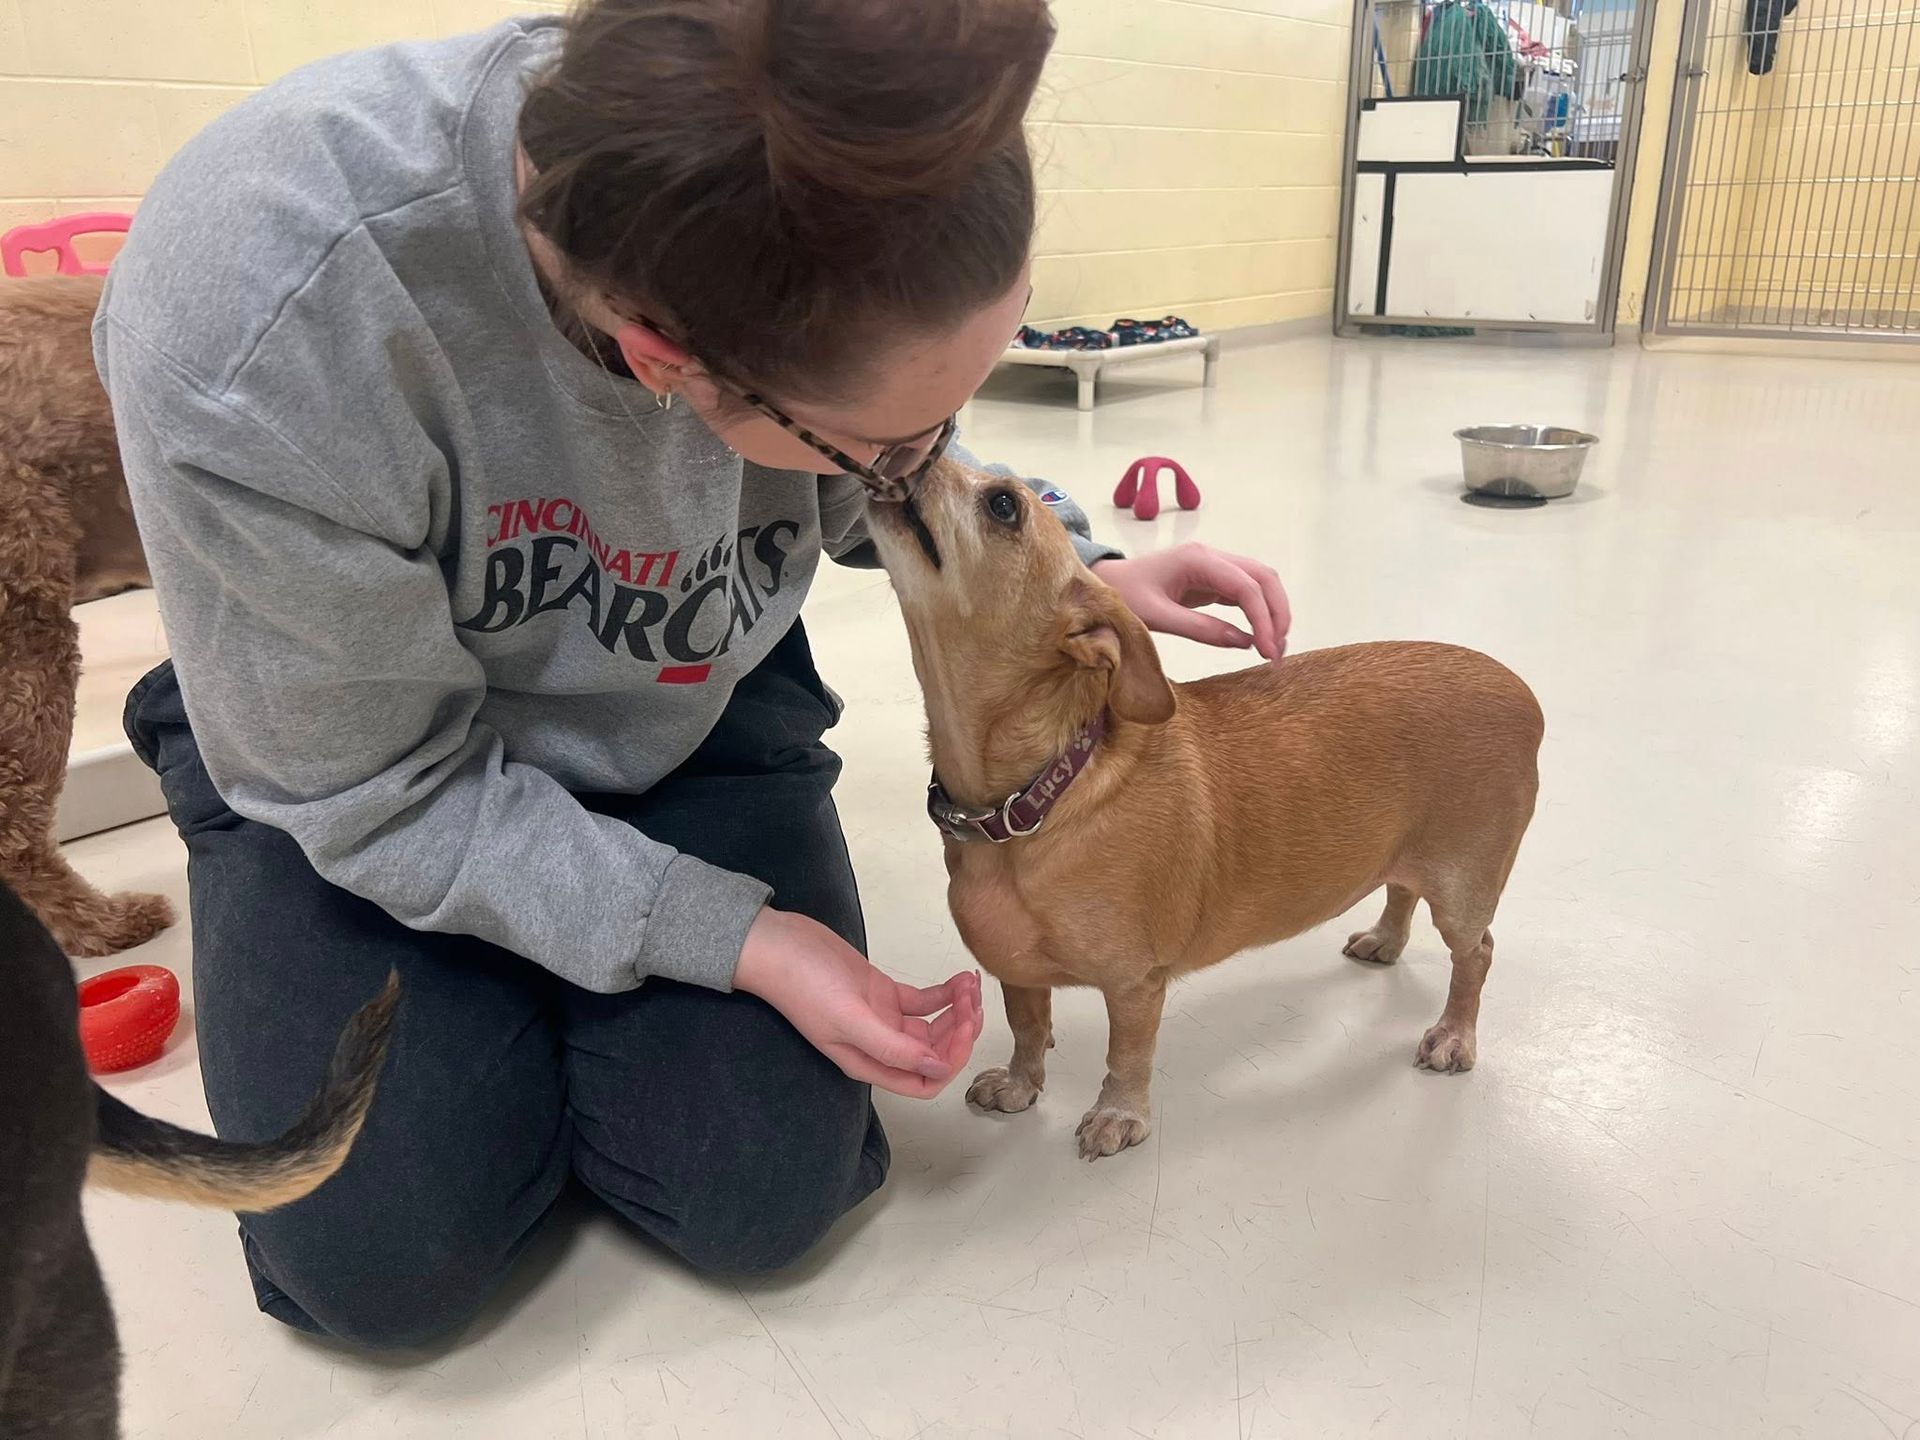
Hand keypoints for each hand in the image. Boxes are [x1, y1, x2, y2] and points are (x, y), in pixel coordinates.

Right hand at [734, 908, 983, 1098]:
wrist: (776, 944)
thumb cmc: (805, 984)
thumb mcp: (849, 1019)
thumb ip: (893, 1048)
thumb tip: (939, 1069)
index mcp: (870, 1062)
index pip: (924, 1081)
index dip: (950, 1060)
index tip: (962, 1025)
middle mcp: (880, 1046)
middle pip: (935, 1054)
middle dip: (960, 1032)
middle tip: (973, 1000)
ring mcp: (883, 1018)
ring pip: (934, 1026)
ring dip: (958, 1010)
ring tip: (969, 985)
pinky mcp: (883, 992)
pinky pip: (925, 1001)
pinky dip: (946, 992)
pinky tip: (960, 977)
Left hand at [1094, 545, 1289, 660]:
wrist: (1104, 583)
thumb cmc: (1123, 596)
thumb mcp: (1157, 617)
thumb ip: (1199, 629)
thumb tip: (1244, 643)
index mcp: (1197, 559)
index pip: (1246, 586)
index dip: (1264, 619)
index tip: (1267, 651)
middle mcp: (1211, 556)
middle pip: (1264, 577)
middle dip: (1277, 613)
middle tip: (1276, 651)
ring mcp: (1213, 566)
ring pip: (1260, 582)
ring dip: (1273, 612)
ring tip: (1273, 649)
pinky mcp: (1212, 579)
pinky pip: (1246, 593)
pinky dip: (1259, 613)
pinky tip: (1259, 638)